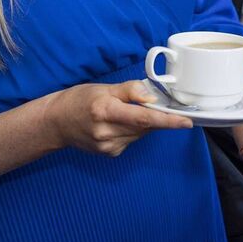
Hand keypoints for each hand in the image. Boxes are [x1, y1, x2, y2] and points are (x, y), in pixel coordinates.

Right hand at [43, 80, 191, 156]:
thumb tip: (151, 98)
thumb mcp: (104, 87)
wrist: (56, 122)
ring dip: (141, 123)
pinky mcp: (109, 153)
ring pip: (140, 134)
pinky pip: (132, 140)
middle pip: (144, 125)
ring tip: (122, 113)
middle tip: (142, 103)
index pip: (143, 117)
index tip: (186, 122)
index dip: (167, 121)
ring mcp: (107, 146)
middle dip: (152, 115)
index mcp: (105, 110)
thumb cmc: (80, 100)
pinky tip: (116, 124)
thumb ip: (130, 90)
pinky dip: (132, 131)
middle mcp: (106, 131)